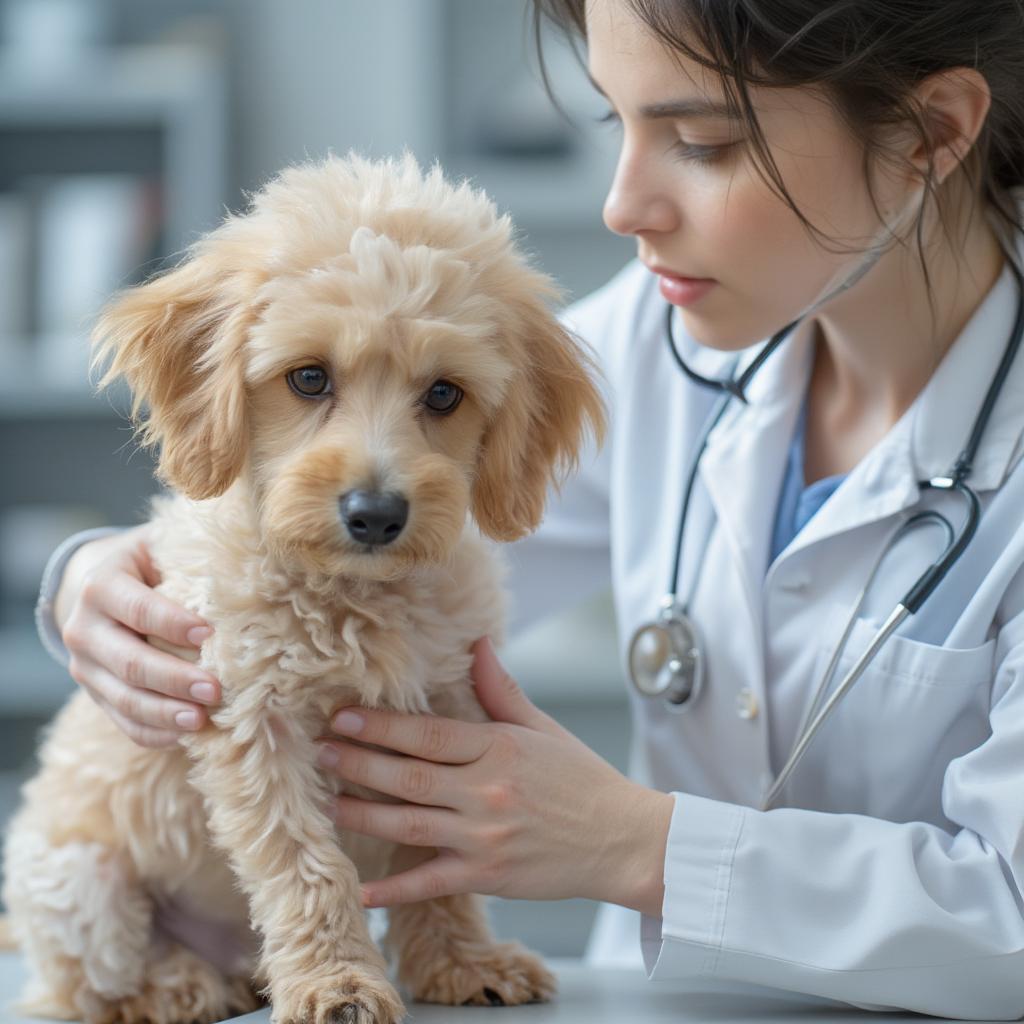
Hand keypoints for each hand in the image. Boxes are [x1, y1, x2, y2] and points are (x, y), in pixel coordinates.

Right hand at [57, 524, 220, 747]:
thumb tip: (251, 567)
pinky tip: (186, 736)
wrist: (101, 585)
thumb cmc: (151, 563)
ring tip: (201, 720)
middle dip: (174, 679)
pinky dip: (154, 732)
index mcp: (101, 585)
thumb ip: (192, 555)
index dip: (172, 623)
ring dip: (165, 713)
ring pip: (123, 698)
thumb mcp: (161, 546)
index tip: (209, 634)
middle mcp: (83, 628)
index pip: (137, 609)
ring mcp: (84, 666)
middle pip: (129, 661)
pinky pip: (122, 722)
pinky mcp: (95, 694)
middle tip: (215, 690)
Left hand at [317, 637, 673, 913]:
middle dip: (359, 763)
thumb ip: (501, 690)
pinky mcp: (487, 877)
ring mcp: (485, 837)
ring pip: (409, 825)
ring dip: (363, 814)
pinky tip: (360, 891)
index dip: (382, 724)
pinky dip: (394, 891)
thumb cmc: (581, 779)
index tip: (343, 714)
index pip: (429, 733)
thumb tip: (477, 643)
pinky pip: (431, 884)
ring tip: (327, 803)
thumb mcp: (542, 728)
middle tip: (321, 752)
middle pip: (409, 776)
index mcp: (499, 747)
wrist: (622, 839)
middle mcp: (487, 790)